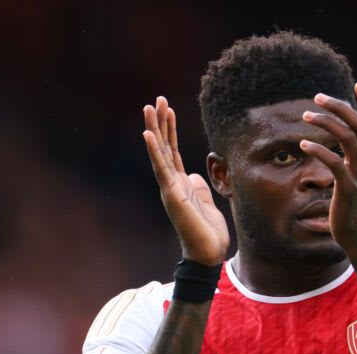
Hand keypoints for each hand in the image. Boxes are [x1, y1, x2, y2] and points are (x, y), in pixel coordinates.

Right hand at [143, 97, 228, 264]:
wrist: (208, 252)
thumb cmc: (206, 230)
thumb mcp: (205, 201)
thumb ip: (198, 186)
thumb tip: (193, 174)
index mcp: (179, 182)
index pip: (172, 150)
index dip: (169, 129)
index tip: (167, 107)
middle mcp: (171, 183)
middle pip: (163, 146)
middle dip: (160, 122)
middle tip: (156, 98)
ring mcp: (169, 188)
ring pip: (160, 153)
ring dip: (154, 129)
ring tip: (149, 107)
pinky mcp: (172, 196)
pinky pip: (162, 169)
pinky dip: (154, 151)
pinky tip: (148, 134)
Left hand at [299, 82, 356, 251]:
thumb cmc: (355, 205)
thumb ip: (356, 156)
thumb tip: (345, 136)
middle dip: (340, 106)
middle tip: (317, 97)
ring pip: (348, 138)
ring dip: (325, 123)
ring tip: (305, 116)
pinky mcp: (347, 189)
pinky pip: (334, 163)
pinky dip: (318, 149)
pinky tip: (303, 144)